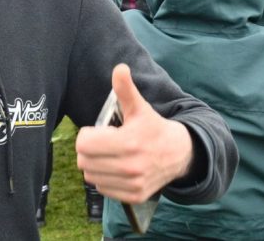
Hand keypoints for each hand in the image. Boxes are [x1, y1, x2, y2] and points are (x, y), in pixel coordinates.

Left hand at [75, 64, 193, 203]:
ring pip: (91, 177)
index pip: (83, 145)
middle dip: (88, 151)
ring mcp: (133, 184)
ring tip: (107, 155)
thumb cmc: (153, 128)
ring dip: (94, 166)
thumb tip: (120, 67)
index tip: (97, 132)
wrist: (180, 154)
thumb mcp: (140, 108)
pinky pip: (103, 189)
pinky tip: (114, 168)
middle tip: (100, 144)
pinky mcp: (134, 196)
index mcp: (128, 143)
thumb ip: (126, 89)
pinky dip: (104, 179)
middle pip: (84, 162)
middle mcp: (130, 167)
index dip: (86, 136)